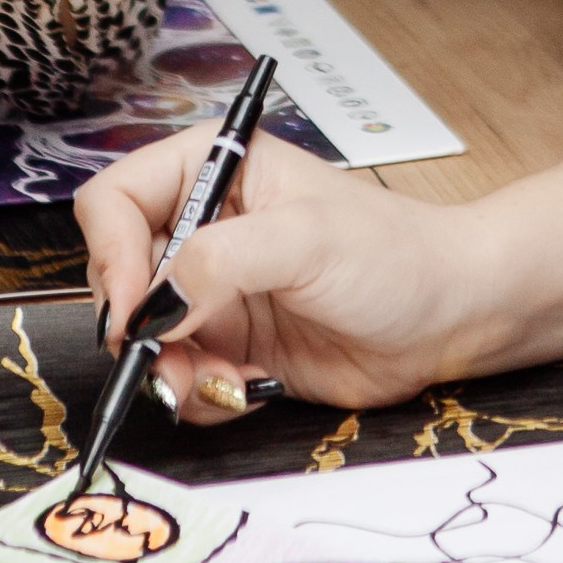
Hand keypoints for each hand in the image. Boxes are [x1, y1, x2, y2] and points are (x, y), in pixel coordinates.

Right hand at [74, 126, 502, 414]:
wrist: (451, 317)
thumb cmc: (395, 254)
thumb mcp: (304, 240)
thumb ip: (219, 263)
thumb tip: (153, 305)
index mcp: (213, 169)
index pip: (114, 201)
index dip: (111, 256)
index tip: (139, 308)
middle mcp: (205, 227)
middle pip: (118, 278)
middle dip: (139, 326)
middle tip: (172, 355)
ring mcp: (216, 291)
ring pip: (144, 339)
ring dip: (167, 370)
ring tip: (218, 378)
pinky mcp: (233, 345)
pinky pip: (182, 377)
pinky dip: (201, 393)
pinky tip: (247, 387)